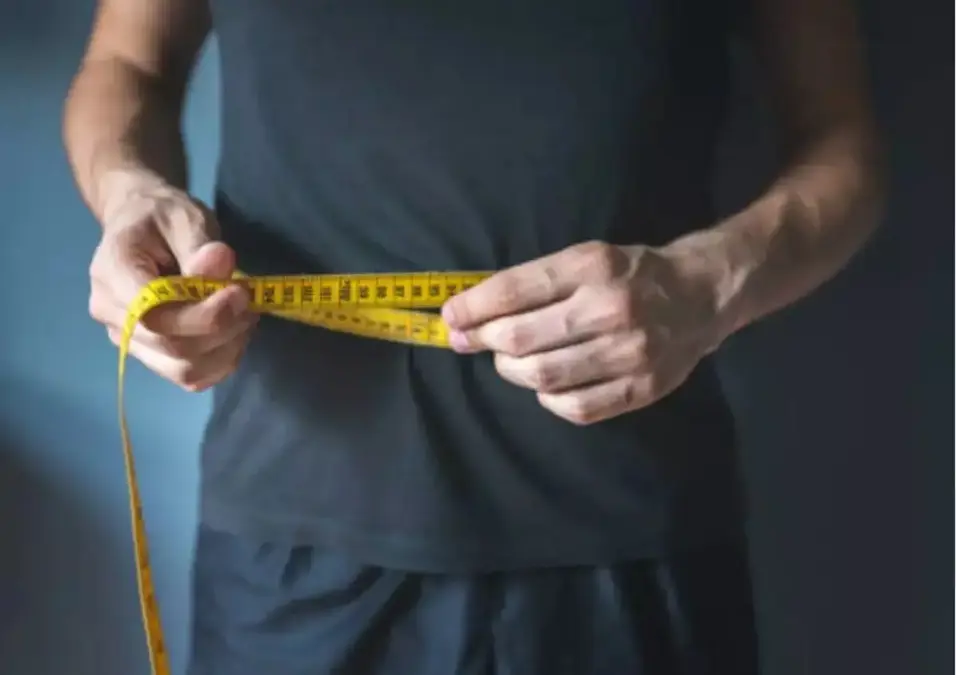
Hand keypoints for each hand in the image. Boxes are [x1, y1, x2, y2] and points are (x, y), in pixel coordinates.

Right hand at [88, 177, 257, 390]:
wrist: (143, 226)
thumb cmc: (162, 217)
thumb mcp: (184, 217)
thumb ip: (200, 245)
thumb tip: (220, 264)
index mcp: (112, 273)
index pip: (153, 316)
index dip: (202, 315)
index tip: (240, 292)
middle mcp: (112, 315)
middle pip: (172, 347)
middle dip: (223, 328)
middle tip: (249, 299)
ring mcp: (128, 340)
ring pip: (184, 370)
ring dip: (227, 348)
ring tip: (245, 314)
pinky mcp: (150, 355)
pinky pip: (190, 377)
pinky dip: (222, 360)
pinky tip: (234, 332)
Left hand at [441, 241, 722, 424]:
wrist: (701, 296)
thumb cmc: (631, 274)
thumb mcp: (586, 258)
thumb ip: (533, 282)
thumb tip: (469, 312)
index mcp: (592, 266)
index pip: (514, 290)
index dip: (472, 307)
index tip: (451, 316)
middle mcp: (611, 308)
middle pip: (520, 338)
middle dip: (484, 341)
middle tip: (472, 341)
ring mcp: (629, 353)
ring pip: (541, 376)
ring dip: (510, 370)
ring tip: (509, 361)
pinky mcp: (641, 389)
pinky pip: (573, 407)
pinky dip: (547, 398)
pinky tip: (547, 383)